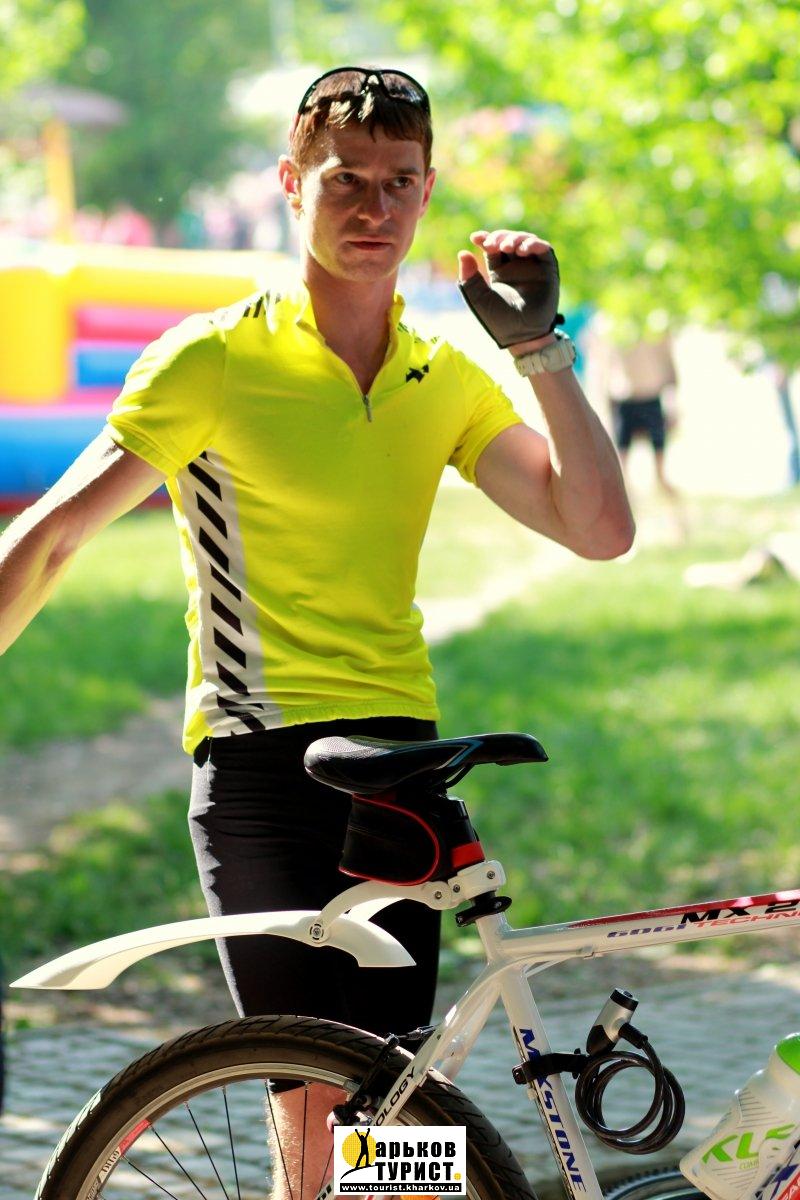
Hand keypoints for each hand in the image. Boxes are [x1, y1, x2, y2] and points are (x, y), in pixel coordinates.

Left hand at [458, 229, 563, 349]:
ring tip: (507, 247)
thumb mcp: (479, 300)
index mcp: (499, 271)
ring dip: (516, 238)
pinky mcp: (548, 270)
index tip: (476, 238)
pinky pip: (544, 249)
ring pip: (526, 240)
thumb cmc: (500, 322)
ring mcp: (533, 267)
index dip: (485, 238)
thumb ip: (469, 279)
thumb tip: (462, 253)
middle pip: (509, 239)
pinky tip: (523, 250)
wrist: (522, 336)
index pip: (492, 247)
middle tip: (492, 244)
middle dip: (500, 237)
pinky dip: (534, 244)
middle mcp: (517, 266)